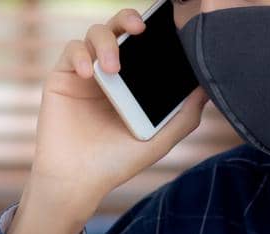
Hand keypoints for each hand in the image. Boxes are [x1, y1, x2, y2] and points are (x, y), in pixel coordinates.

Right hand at [9, 9, 208, 233]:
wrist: (77, 180)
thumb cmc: (117, 162)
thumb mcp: (159, 140)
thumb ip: (185, 115)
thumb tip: (207, 88)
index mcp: (132, 81)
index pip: (143, 43)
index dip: (154, 28)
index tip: (166, 26)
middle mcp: (109, 72)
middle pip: (119, 27)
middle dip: (129, 19)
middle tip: (140, 29)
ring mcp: (84, 73)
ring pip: (95, 33)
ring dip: (107, 43)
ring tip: (113, 68)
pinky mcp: (62, 77)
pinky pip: (71, 50)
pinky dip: (81, 55)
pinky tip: (89, 73)